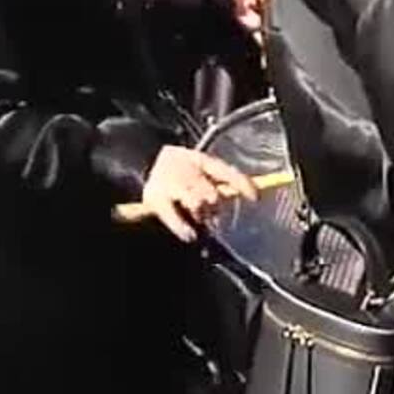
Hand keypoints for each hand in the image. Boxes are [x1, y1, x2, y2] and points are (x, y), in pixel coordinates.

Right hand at [141, 145, 258, 241]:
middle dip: (215, 206)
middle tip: (211, 214)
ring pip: (196, 203)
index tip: (255, 197)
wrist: (138, 158)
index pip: (227, 171)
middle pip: (212, 192)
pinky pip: (172, 217)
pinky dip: (182, 228)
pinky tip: (190, 235)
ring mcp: (169, 184)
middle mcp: (185, 169)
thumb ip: (220, 180)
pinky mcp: (154, 199)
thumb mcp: (199, 167)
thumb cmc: (176, 169)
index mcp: (199, 159)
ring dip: (200, 214)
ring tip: (197, 217)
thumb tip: (247, 196)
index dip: (243, 184)